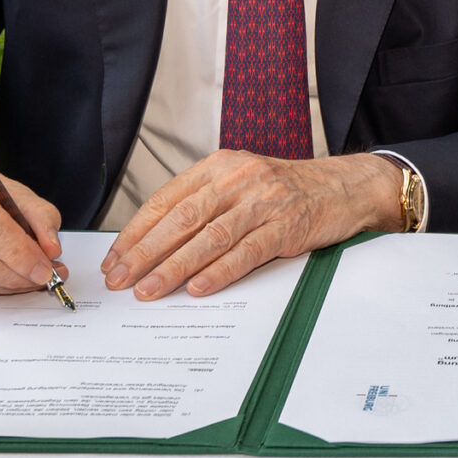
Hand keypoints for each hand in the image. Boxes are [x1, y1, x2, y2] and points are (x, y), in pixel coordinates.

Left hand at [101, 151, 403, 299]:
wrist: (344, 186)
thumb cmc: (286, 192)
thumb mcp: (240, 184)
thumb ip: (203, 205)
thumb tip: (153, 245)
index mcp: (218, 166)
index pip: (165, 200)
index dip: (135, 232)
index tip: (114, 260)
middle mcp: (238, 178)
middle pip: (181, 219)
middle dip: (143, 253)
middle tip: (119, 280)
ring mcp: (263, 201)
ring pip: (208, 237)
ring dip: (173, 268)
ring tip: (148, 291)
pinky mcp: (286, 225)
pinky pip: (246, 252)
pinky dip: (219, 271)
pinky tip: (198, 288)